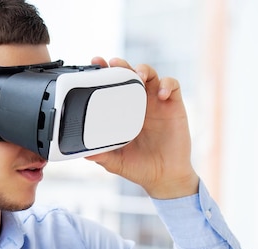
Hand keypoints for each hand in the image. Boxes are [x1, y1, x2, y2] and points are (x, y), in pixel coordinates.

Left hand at [85, 57, 198, 198]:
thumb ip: (102, 155)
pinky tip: (160, 94)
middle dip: (121, 65)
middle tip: (113, 63)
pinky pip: (172, 86)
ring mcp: (156, 103)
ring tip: (137, 76)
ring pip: (150, 74)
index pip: (112, 86)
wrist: (164, 178)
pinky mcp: (174, 106)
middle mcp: (138, 103)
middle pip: (129, 74)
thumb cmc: (138, 167)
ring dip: (143, 70)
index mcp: (122, 112)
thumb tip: (84, 153)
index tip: (94, 63)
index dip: (104, 73)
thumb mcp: (115, 162)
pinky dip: (166, 84)